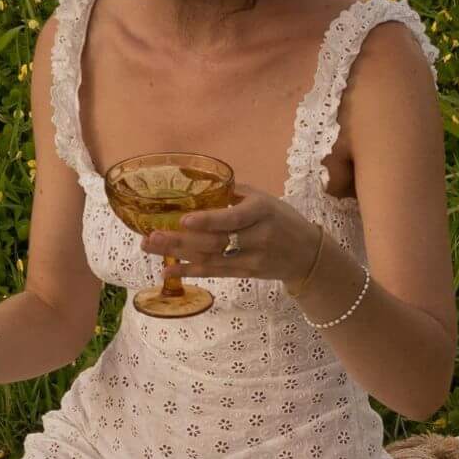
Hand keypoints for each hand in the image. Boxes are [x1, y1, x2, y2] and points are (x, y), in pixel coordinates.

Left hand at [141, 184, 323, 284]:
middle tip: (150, 237)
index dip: (208, 220)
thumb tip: (200, 185)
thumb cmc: (282, 220)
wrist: (307, 254)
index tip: (184, 219)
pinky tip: (170, 271)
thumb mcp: (265, 200)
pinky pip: (215, 272)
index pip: (233, 218)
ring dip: (177, 255)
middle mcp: (257, 236)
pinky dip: (191, 271)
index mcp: (262, 210)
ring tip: (150, 248)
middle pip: (214, 241)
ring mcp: (251, 258)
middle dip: (179, 240)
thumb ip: (235, 194)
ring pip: (210, 258)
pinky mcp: (247, 273)